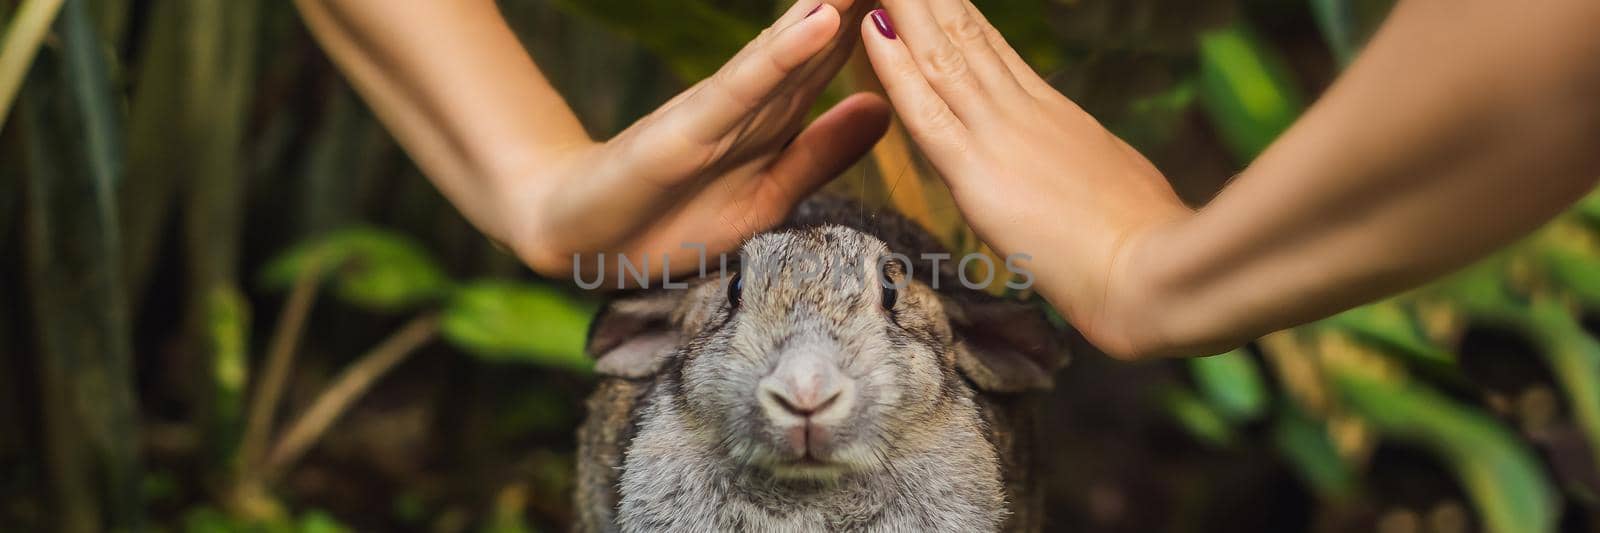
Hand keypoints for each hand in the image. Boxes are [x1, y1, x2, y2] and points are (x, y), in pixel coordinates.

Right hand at [511, 1, 889, 282]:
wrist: (578, 240)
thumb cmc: (669, 218)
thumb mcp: (769, 196)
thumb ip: (821, 153)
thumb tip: (883, 108)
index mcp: (775, 115)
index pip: (842, 55)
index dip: (888, 17)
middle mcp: (751, 100)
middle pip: (824, 36)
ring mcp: (717, 111)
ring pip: (792, 47)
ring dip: (838, 1)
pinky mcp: (682, 132)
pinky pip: (742, 90)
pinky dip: (781, 55)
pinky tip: (818, 19)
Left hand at [861, 2, 1191, 358]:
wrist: (1153, 274)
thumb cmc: (1148, 251)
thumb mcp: (1118, 189)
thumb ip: (1090, 172)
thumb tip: (1092, 174)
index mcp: (1057, 117)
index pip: (994, 50)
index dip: (959, 14)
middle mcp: (1025, 112)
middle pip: (965, 37)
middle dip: (930, 0)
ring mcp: (1000, 136)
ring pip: (941, 56)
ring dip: (907, 9)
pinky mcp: (978, 173)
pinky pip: (925, 111)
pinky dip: (894, 68)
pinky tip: (874, 30)